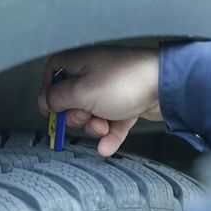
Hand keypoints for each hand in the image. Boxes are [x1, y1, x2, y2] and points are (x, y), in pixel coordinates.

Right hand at [38, 46, 161, 156]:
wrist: (166, 85)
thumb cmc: (125, 81)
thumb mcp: (81, 92)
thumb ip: (57, 98)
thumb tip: (44, 101)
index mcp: (79, 63)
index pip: (53, 73)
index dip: (49, 92)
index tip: (49, 110)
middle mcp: (95, 73)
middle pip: (72, 100)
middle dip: (77, 116)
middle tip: (85, 117)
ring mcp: (112, 89)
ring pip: (92, 114)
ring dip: (95, 127)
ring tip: (105, 126)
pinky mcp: (127, 103)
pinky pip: (112, 122)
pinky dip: (110, 134)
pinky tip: (106, 147)